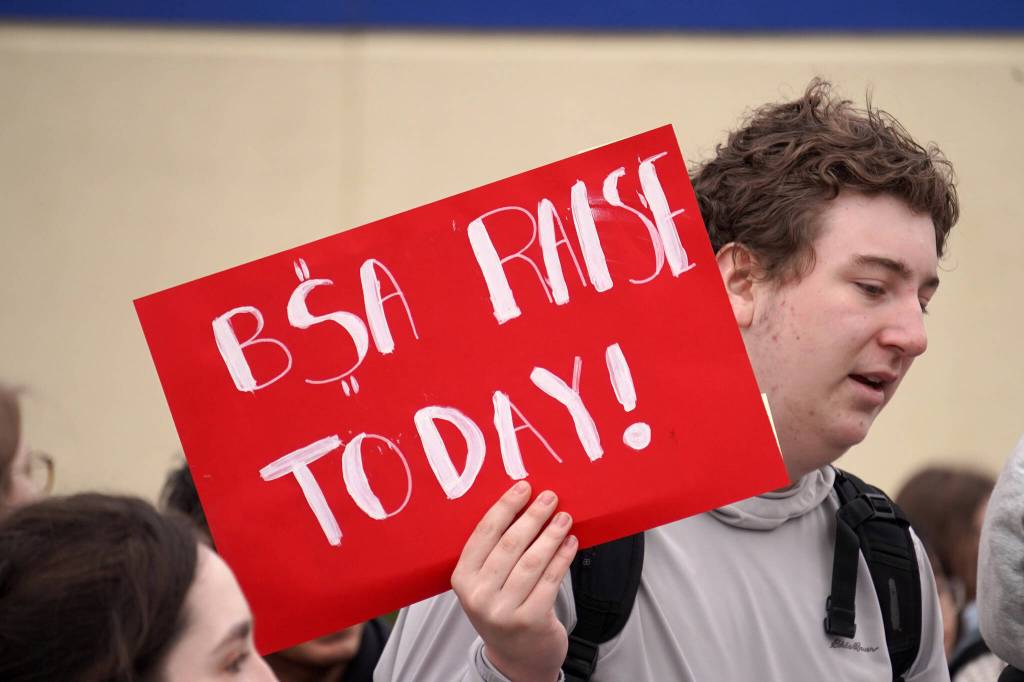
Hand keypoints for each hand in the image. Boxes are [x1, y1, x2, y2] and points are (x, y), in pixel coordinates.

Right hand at [451, 481, 577, 681]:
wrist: (517, 658)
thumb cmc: (503, 609)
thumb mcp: (486, 584)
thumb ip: (495, 551)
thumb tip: (523, 504)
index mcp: (462, 579)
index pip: (484, 534)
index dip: (505, 507)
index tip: (523, 488)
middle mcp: (478, 596)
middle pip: (510, 544)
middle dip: (533, 516)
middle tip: (550, 497)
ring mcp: (504, 611)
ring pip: (532, 561)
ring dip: (552, 534)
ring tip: (565, 518)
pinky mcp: (531, 621)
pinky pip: (551, 580)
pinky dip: (563, 557)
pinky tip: (571, 543)